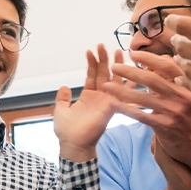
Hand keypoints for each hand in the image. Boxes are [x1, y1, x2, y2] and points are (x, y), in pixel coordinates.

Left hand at [51, 44, 123, 161]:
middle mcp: (100, 97)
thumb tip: (64, 87)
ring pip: (114, 80)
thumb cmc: (66, 131)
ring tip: (118, 51)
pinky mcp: (112, 107)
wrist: (73, 144)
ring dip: (116, 66)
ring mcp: (107, 101)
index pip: (92, 76)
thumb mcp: (60, 110)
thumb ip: (62, 98)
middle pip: (104, 74)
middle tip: (103, 45)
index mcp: (88, 96)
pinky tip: (130, 71)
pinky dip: (127, 83)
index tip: (90, 51)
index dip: (91, 63)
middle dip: (104, 59)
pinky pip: (121, 93)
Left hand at [105, 52, 190, 189]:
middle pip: (152, 79)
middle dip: (131, 71)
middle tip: (115, 66)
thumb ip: (180, 81)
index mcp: (190, 87)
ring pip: (143, 98)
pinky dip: (127, 110)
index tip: (133, 54)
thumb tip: (166, 61)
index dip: (150, 59)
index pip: (168, 66)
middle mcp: (183, 97)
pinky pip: (141, 115)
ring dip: (123, 91)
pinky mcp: (165, 127)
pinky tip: (115, 105)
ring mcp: (174, 112)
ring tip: (107, 86)